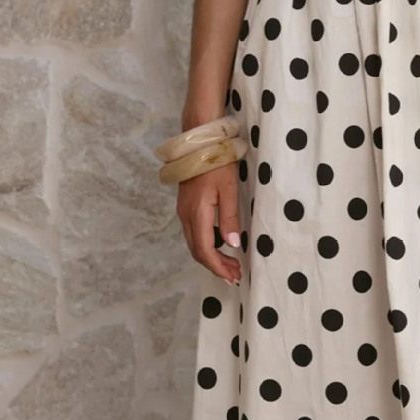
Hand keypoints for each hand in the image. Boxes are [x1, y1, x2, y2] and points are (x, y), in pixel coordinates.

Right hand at [176, 160, 242, 283]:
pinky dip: (207, 245)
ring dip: (211, 257)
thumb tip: (232, 244)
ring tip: (231, 265)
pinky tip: (220, 246)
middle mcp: (186, 216)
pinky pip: (194, 233)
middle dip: (216, 266)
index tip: (233, 277)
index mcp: (197, 213)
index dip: (218, 267)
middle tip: (235, 275)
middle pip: (197, 251)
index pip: (205, 250)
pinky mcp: (186, 206)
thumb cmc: (217, 163)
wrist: (199, 142)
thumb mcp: (229, 189)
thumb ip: (229, 218)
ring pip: (194, 243)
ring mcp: (184, 211)